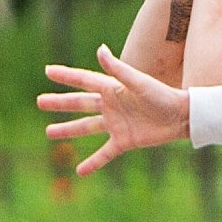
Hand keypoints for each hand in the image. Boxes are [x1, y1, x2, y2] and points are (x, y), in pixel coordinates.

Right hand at [37, 47, 190, 175]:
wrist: (182, 117)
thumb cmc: (163, 95)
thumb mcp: (139, 82)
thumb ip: (119, 69)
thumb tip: (100, 50)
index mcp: (112, 88)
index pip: (83, 81)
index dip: (66, 76)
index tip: (48, 70)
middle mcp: (111, 106)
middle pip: (79, 104)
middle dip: (60, 103)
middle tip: (40, 101)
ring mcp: (116, 124)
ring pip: (86, 127)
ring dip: (68, 130)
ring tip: (49, 132)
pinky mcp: (124, 141)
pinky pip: (104, 154)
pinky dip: (92, 162)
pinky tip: (79, 171)